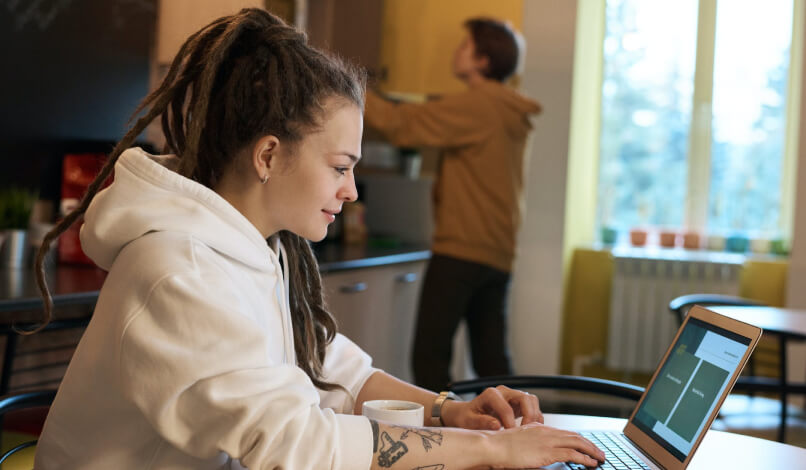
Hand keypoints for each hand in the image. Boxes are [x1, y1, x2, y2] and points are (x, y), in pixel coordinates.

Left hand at [441, 385, 542, 429]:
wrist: (468, 414)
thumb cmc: (467, 417)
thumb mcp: (468, 420)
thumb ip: (481, 422)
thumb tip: (496, 425)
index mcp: (491, 394)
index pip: (506, 407)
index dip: (510, 422)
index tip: (510, 435)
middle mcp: (504, 392)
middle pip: (525, 398)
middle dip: (529, 416)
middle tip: (526, 432)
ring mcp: (513, 397)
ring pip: (532, 401)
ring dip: (534, 417)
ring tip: (530, 433)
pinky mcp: (518, 405)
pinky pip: (533, 408)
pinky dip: (535, 419)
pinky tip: (530, 431)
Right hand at [488, 422, 605, 468]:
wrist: (491, 445)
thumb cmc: (498, 446)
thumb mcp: (517, 443)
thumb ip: (529, 446)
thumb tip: (535, 455)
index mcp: (538, 428)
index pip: (564, 432)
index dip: (577, 439)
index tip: (586, 446)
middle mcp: (545, 432)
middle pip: (574, 435)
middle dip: (589, 444)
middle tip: (599, 452)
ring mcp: (546, 441)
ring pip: (577, 443)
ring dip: (591, 451)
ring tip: (600, 458)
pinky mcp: (546, 451)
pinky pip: (571, 454)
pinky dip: (584, 458)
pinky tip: (591, 463)